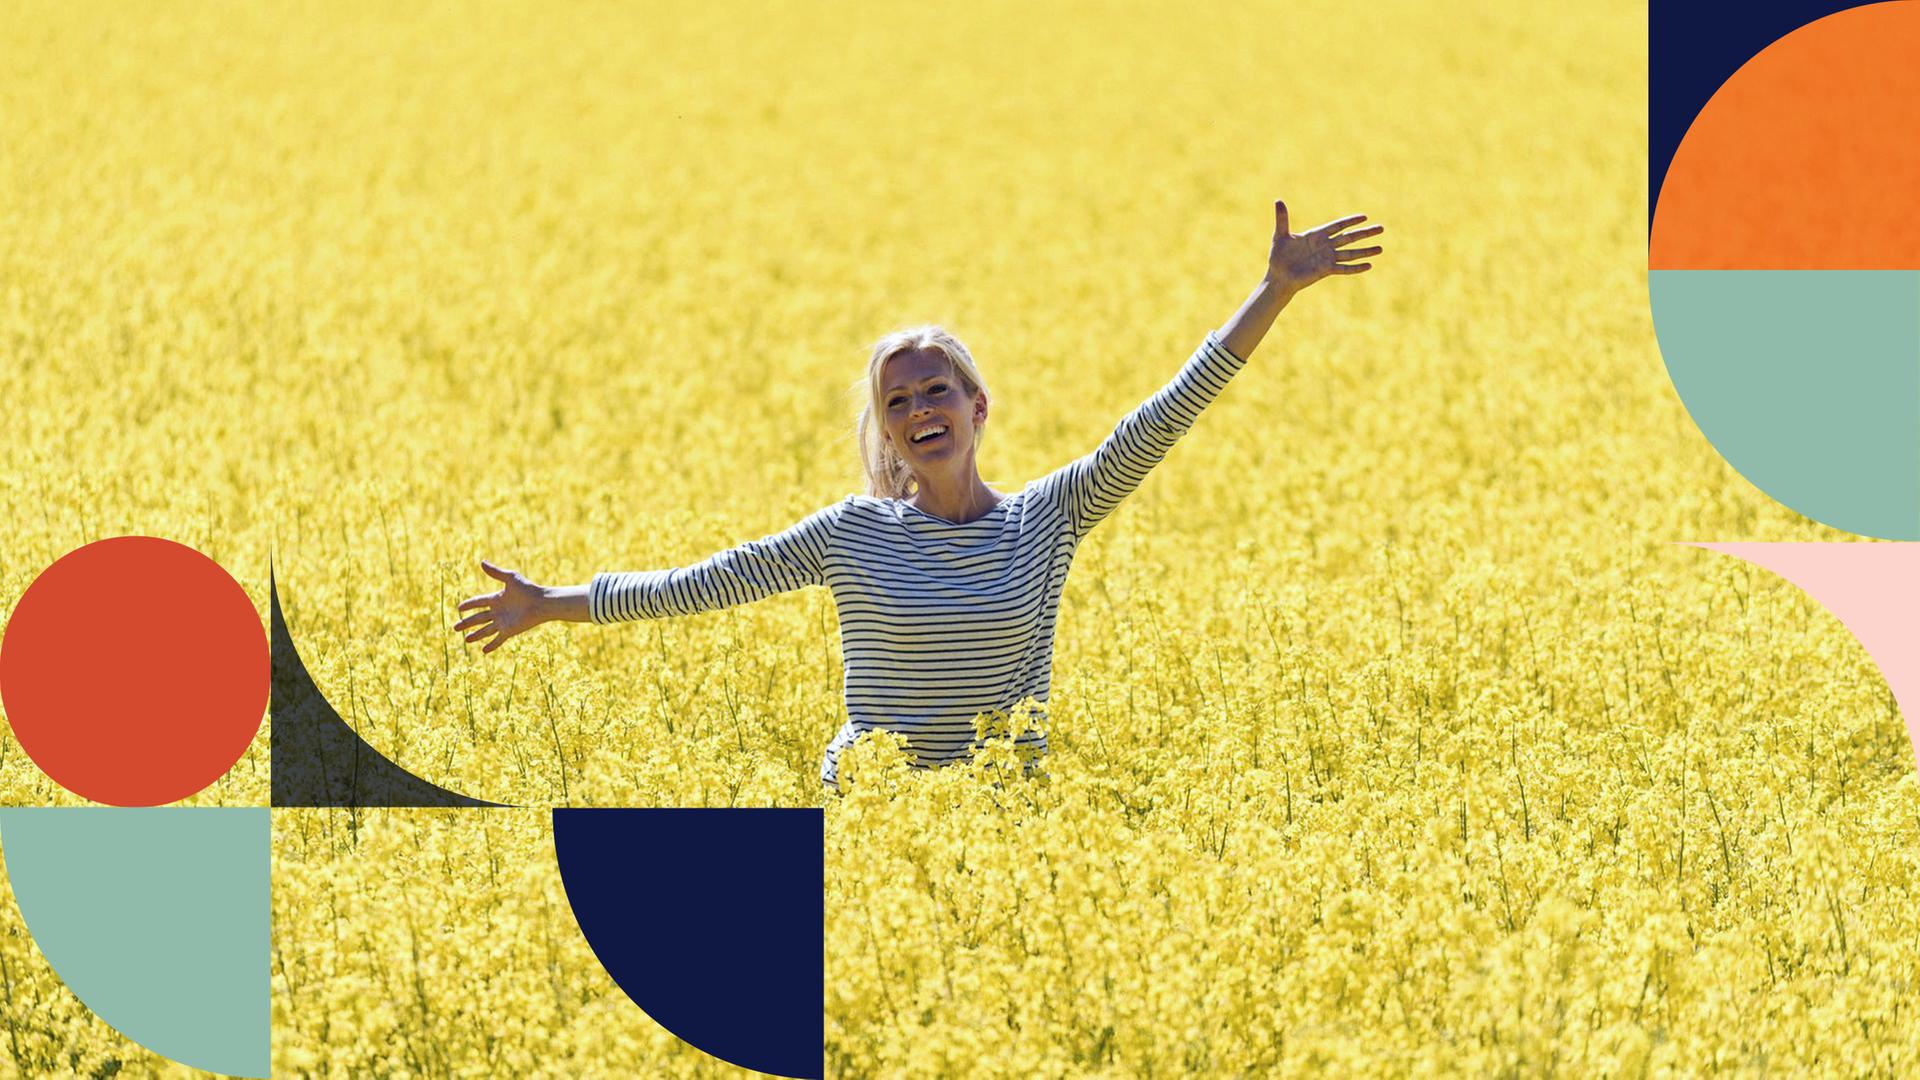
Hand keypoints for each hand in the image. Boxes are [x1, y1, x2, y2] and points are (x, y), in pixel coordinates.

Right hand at [454, 560, 547, 654]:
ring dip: (476, 635)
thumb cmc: (528, 589)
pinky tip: (483, 651)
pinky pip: (498, 639)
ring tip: (466, 640)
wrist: (541, 603)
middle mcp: (498, 611)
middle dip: (466, 623)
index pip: (478, 602)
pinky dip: (491, 645)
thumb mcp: (510, 578)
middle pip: (478, 618)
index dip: (469, 605)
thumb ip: (496, 572)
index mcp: (496, 598)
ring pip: (485, 630)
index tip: (459, 608)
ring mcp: (503, 622)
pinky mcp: (509, 630)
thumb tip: (482, 562)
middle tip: (455, 627)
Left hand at [1264, 200, 1383, 292]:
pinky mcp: (1325, 270)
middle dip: (1365, 233)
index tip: (1364, 217)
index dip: (1351, 221)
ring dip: (1365, 251)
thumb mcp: (1281, 235)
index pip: (1338, 226)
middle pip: (1349, 238)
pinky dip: (1355, 268)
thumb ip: (1282, 219)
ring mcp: (1327, 259)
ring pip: (1350, 253)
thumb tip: (1278, 200)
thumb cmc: (1279, 256)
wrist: (1278, 276)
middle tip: (1381, 228)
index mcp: (1317, 235)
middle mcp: (1325, 246)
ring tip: (1380, 248)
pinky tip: (1368, 265)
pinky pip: (1344, 268)